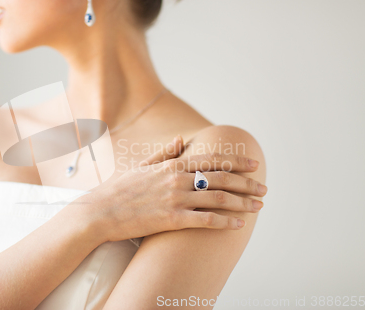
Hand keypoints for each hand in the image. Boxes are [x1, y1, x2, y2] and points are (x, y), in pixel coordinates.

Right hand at [84, 135, 266, 242]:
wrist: (100, 211)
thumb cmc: (120, 189)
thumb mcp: (142, 165)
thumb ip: (164, 153)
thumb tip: (180, 140)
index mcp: (172, 165)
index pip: (212, 159)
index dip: (236, 161)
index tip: (254, 164)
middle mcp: (177, 179)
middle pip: (221, 178)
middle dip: (246, 183)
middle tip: (263, 189)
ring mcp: (175, 199)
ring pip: (217, 199)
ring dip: (242, 203)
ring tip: (258, 207)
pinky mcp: (171, 220)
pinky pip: (205, 221)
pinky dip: (224, 222)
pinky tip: (238, 225)